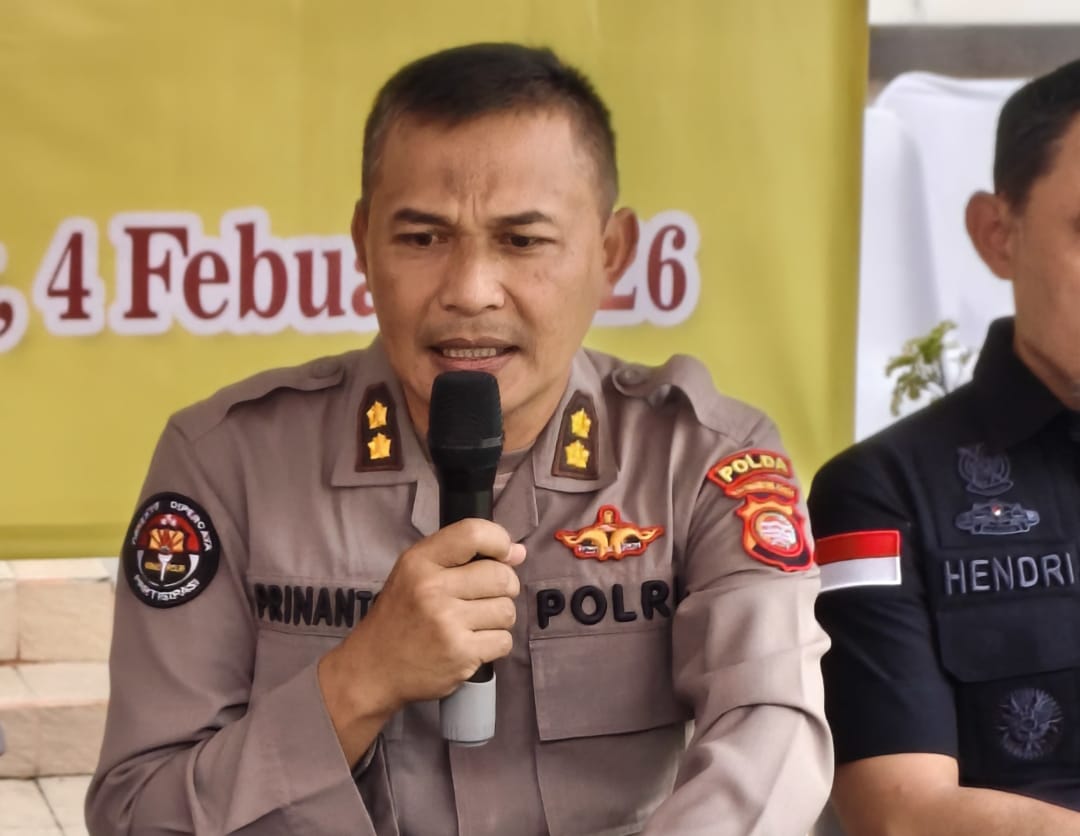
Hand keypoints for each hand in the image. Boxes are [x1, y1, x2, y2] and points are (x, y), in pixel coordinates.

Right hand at [318, 519, 524, 761]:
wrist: (373, 669)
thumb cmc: (400, 616)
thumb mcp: (416, 573)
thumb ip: (464, 556)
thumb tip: (519, 552)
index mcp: (419, 562)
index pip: (473, 533)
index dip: (499, 540)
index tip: (504, 554)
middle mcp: (432, 589)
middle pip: (501, 576)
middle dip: (505, 586)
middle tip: (487, 596)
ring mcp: (447, 624)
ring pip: (507, 610)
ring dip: (499, 617)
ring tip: (476, 622)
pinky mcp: (461, 655)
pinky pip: (504, 641)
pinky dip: (495, 643)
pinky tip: (474, 643)